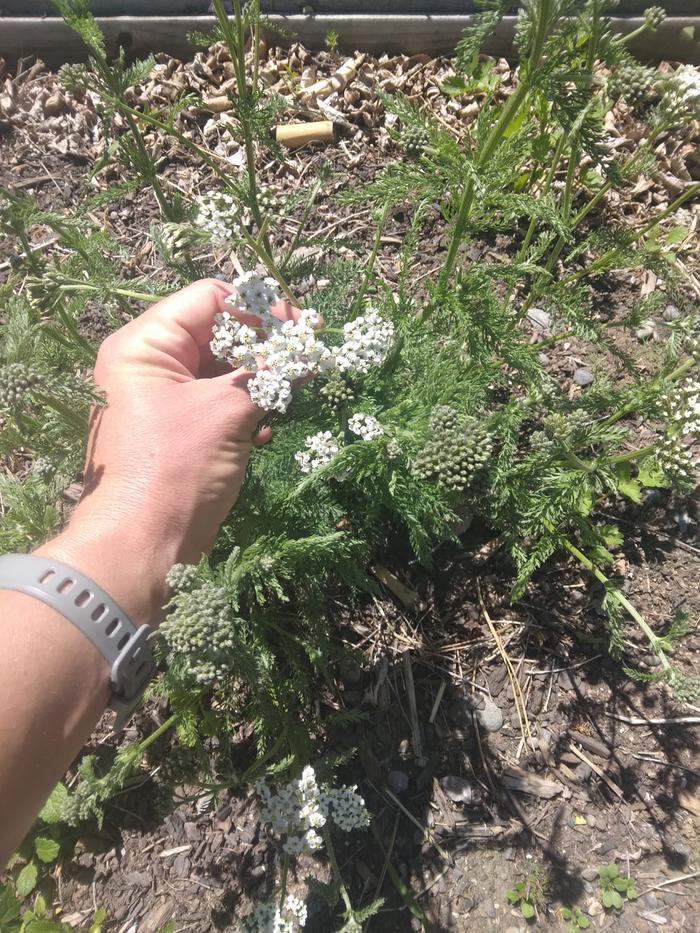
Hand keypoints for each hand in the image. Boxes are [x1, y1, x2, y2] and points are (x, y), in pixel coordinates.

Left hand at [40, 278, 297, 624]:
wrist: (141, 549)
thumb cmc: (176, 470)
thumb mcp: (227, 411)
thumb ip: (268, 373)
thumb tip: (305, 349)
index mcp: (146, 345)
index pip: (210, 299)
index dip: (259, 308)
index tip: (302, 326)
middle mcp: (150, 365)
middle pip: (219, 334)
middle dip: (266, 346)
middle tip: (310, 356)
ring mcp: (164, 401)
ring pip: (223, 372)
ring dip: (261, 381)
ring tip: (294, 392)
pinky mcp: (179, 433)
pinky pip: (219, 406)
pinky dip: (247, 412)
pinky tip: (267, 432)